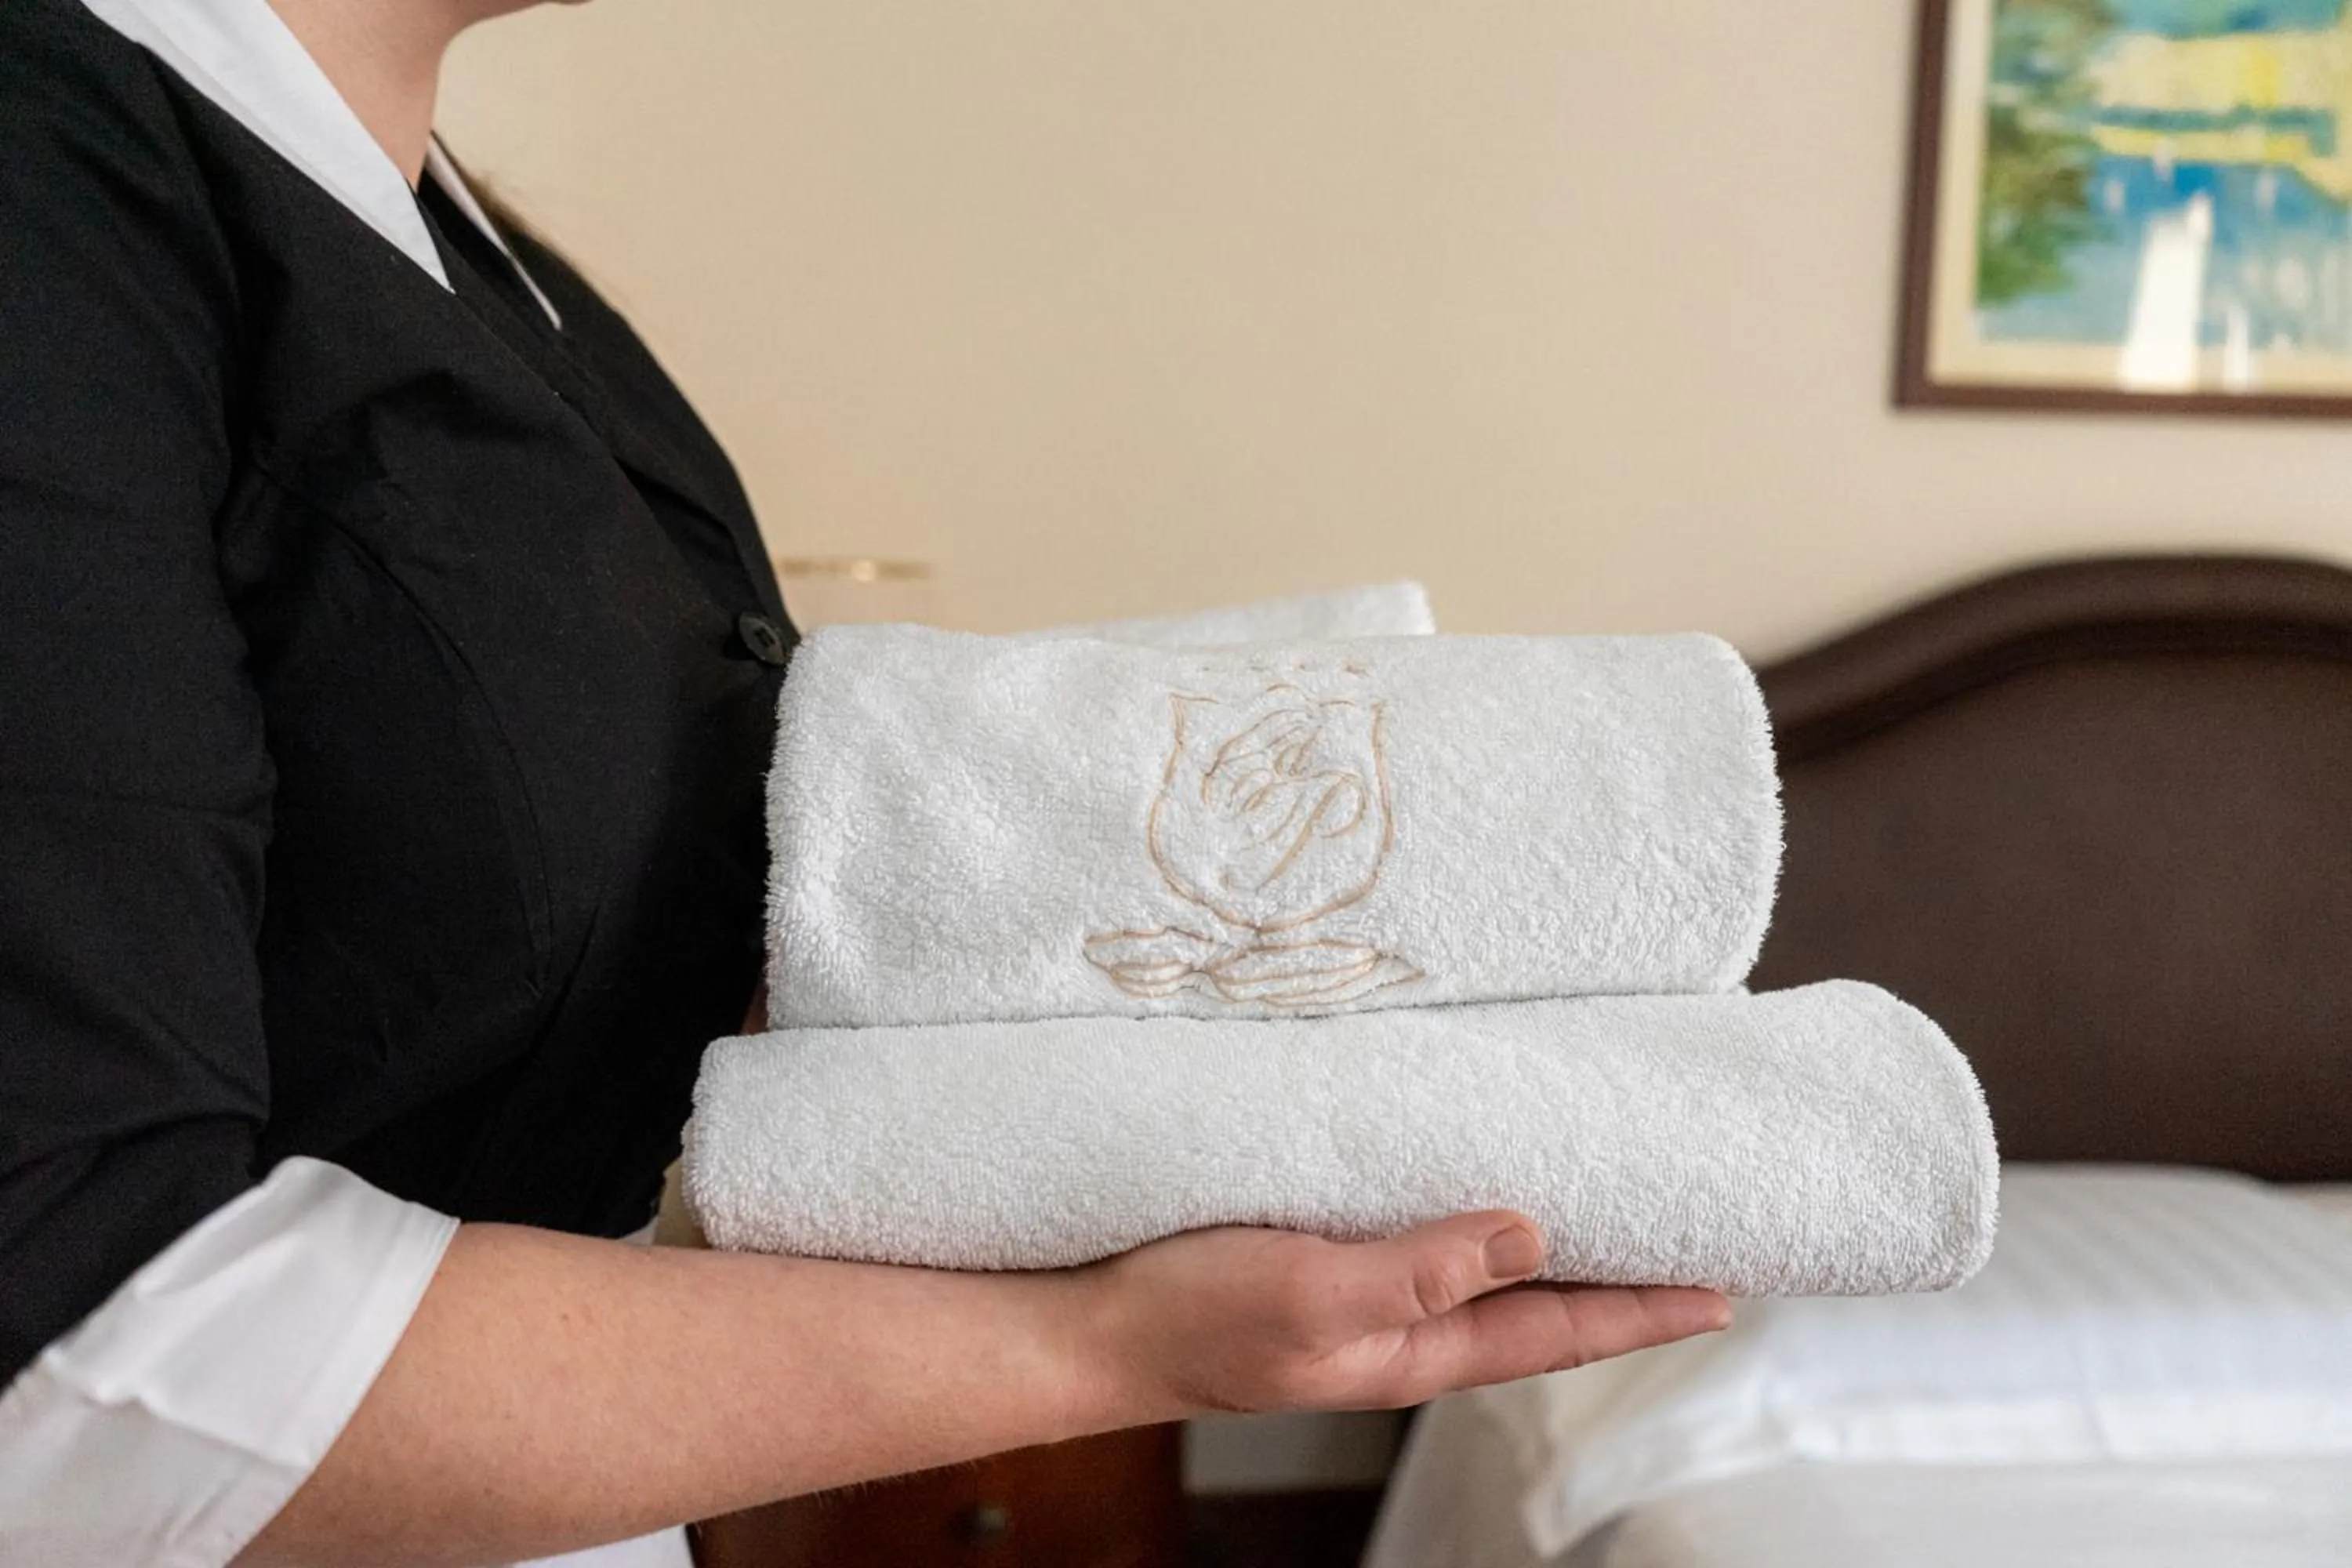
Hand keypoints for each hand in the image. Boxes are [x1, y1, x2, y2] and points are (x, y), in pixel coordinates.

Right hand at [1075, 1212, 1730, 1419]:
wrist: (1085, 1316)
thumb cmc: (1186, 1316)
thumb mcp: (1310, 1296)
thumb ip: (1419, 1270)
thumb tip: (1531, 1232)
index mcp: (1413, 1348)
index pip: (1558, 1329)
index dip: (1644, 1309)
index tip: (1727, 1287)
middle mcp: (1401, 1320)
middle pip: (1536, 1299)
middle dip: (1616, 1270)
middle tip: (1691, 1229)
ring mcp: (1360, 1284)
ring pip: (1483, 1260)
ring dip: (1550, 1232)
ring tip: (1611, 1193)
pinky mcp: (1319, 1241)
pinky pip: (1421, 1223)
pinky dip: (1468, 1198)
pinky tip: (1473, 1166)